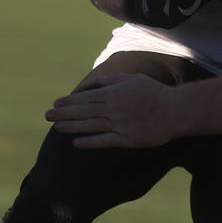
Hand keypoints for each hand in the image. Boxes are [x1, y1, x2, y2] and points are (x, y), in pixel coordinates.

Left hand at [45, 74, 176, 147]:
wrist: (174, 110)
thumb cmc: (155, 92)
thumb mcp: (133, 79)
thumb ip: (112, 80)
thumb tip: (94, 84)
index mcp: (114, 93)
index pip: (85, 97)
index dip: (69, 101)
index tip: (56, 104)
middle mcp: (113, 109)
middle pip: (83, 111)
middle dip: (63, 114)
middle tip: (47, 116)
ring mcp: (118, 124)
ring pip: (89, 126)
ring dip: (71, 127)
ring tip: (56, 128)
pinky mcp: (125, 138)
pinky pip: (103, 141)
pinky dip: (89, 142)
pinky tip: (76, 143)